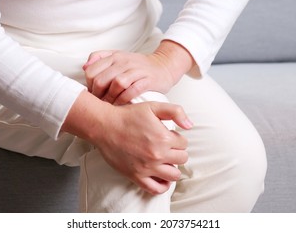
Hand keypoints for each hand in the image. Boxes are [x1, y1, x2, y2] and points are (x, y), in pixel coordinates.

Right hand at [62, 91, 192, 194]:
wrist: (105, 126)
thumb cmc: (128, 115)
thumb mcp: (153, 106)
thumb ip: (175, 111)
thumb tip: (190, 125)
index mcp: (164, 138)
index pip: (184, 144)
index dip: (178, 138)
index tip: (169, 135)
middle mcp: (157, 155)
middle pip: (182, 159)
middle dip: (177, 152)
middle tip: (167, 147)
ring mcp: (147, 168)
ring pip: (174, 175)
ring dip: (173, 168)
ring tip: (165, 160)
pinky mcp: (136, 176)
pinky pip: (156, 189)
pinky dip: (163, 186)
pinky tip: (162, 177)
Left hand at [83, 40, 194, 104]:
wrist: (164, 66)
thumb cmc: (138, 66)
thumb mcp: (118, 58)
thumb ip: (100, 59)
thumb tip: (84, 67)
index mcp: (114, 57)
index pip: (91, 71)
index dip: (88, 86)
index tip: (93, 95)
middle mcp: (124, 62)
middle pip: (101, 79)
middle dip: (97, 95)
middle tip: (99, 104)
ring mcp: (136, 70)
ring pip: (116, 84)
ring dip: (110, 98)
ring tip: (109, 107)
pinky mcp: (148, 80)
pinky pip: (133, 90)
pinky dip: (124, 99)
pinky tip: (121, 105)